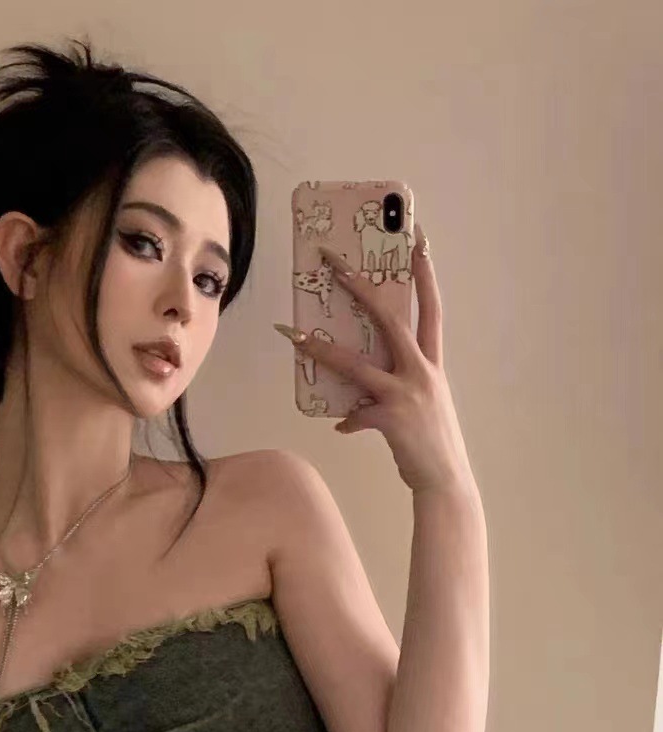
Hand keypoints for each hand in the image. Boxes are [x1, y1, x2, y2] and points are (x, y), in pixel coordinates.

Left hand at [277, 226, 475, 494]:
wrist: (446, 481)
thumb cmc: (430, 443)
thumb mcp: (419, 408)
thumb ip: (391, 394)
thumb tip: (349, 410)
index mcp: (432, 363)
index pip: (430, 307)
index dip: (425, 274)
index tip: (418, 240)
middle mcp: (422, 370)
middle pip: (389, 317)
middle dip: (360, 285)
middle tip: (334, 260)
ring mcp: (408, 392)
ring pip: (357, 362)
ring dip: (322, 349)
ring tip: (295, 335)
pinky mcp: (392, 417)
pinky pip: (356, 414)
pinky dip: (348, 421)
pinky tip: (341, 427)